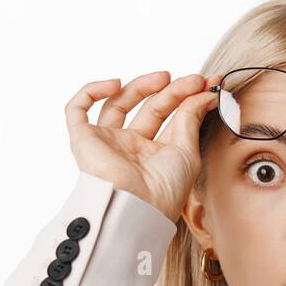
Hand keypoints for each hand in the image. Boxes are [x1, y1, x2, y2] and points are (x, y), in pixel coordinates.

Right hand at [65, 71, 224, 223]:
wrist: (136, 207)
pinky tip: (114, 83)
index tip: (208, 85)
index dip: (188, 98)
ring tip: (164, 77)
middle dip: (172, 91)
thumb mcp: (187, 151)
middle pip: (149, 108)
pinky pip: (77, 110)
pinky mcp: (83, 140)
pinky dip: (91, 91)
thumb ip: (191, 119)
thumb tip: (204, 93)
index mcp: (154, 154)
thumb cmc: (164, 191)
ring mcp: (107, 142)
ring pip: (118, 103)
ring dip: (140, 86)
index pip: (170, 118)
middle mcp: (130, 147)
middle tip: (194, 80)